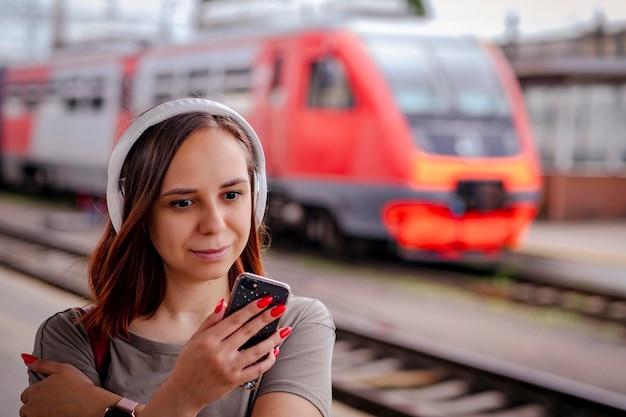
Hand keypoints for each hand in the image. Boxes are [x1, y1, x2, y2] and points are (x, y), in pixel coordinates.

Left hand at [20, 357, 118, 416]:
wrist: (89, 405)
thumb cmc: (79, 387)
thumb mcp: (62, 368)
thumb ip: (42, 364)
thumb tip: (27, 359)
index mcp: (35, 390)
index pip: (25, 394)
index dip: (36, 393)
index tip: (47, 393)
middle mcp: (32, 405)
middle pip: (25, 408)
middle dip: (34, 405)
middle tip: (51, 401)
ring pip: (31, 416)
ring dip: (38, 413)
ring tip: (54, 408)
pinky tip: (57, 413)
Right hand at [142, 297, 290, 416]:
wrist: (184, 392)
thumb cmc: (189, 362)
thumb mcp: (194, 338)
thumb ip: (211, 320)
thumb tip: (225, 302)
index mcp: (208, 339)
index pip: (235, 319)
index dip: (252, 308)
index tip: (266, 299)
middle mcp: (219, 353)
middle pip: (248, 331)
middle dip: (267, 318)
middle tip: (281, 308)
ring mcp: (228, 368)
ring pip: (257, 350)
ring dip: (274, 339)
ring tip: (286, 329)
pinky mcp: (235, 381)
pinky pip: (257, 369)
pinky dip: (268, 360)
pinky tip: (275, 351)